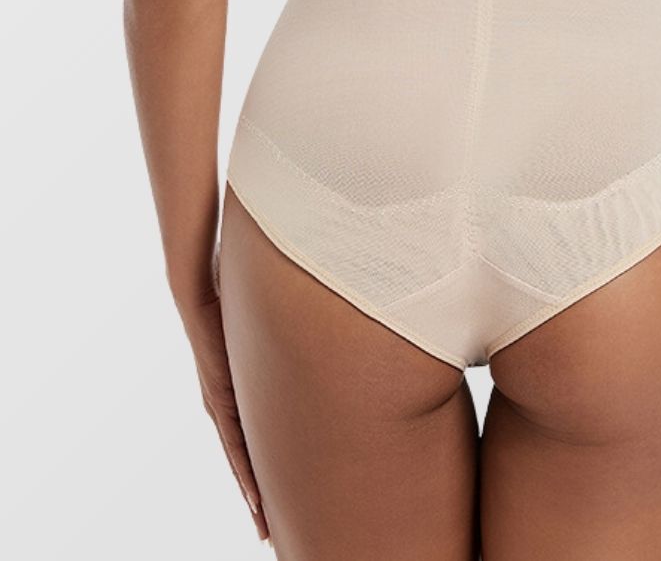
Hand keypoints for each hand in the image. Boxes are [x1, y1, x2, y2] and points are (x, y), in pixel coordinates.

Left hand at [177, 261, 269, 543]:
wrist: (199, 285)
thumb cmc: (232, 295)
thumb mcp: (261, 327)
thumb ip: (279, 336)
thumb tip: (310, 325)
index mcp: (236, 388)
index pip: (251, 436)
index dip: (262, 466)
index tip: (274, 495)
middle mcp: (224, 400)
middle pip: (243, 458)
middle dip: (257, 493)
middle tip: (270, 527)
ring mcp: (219, 400)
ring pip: (239, 459)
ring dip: (252, 492)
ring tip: (264, 524)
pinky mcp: (219, 396)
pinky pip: (235, 443)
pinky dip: (245, 472)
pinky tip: (254, 495)